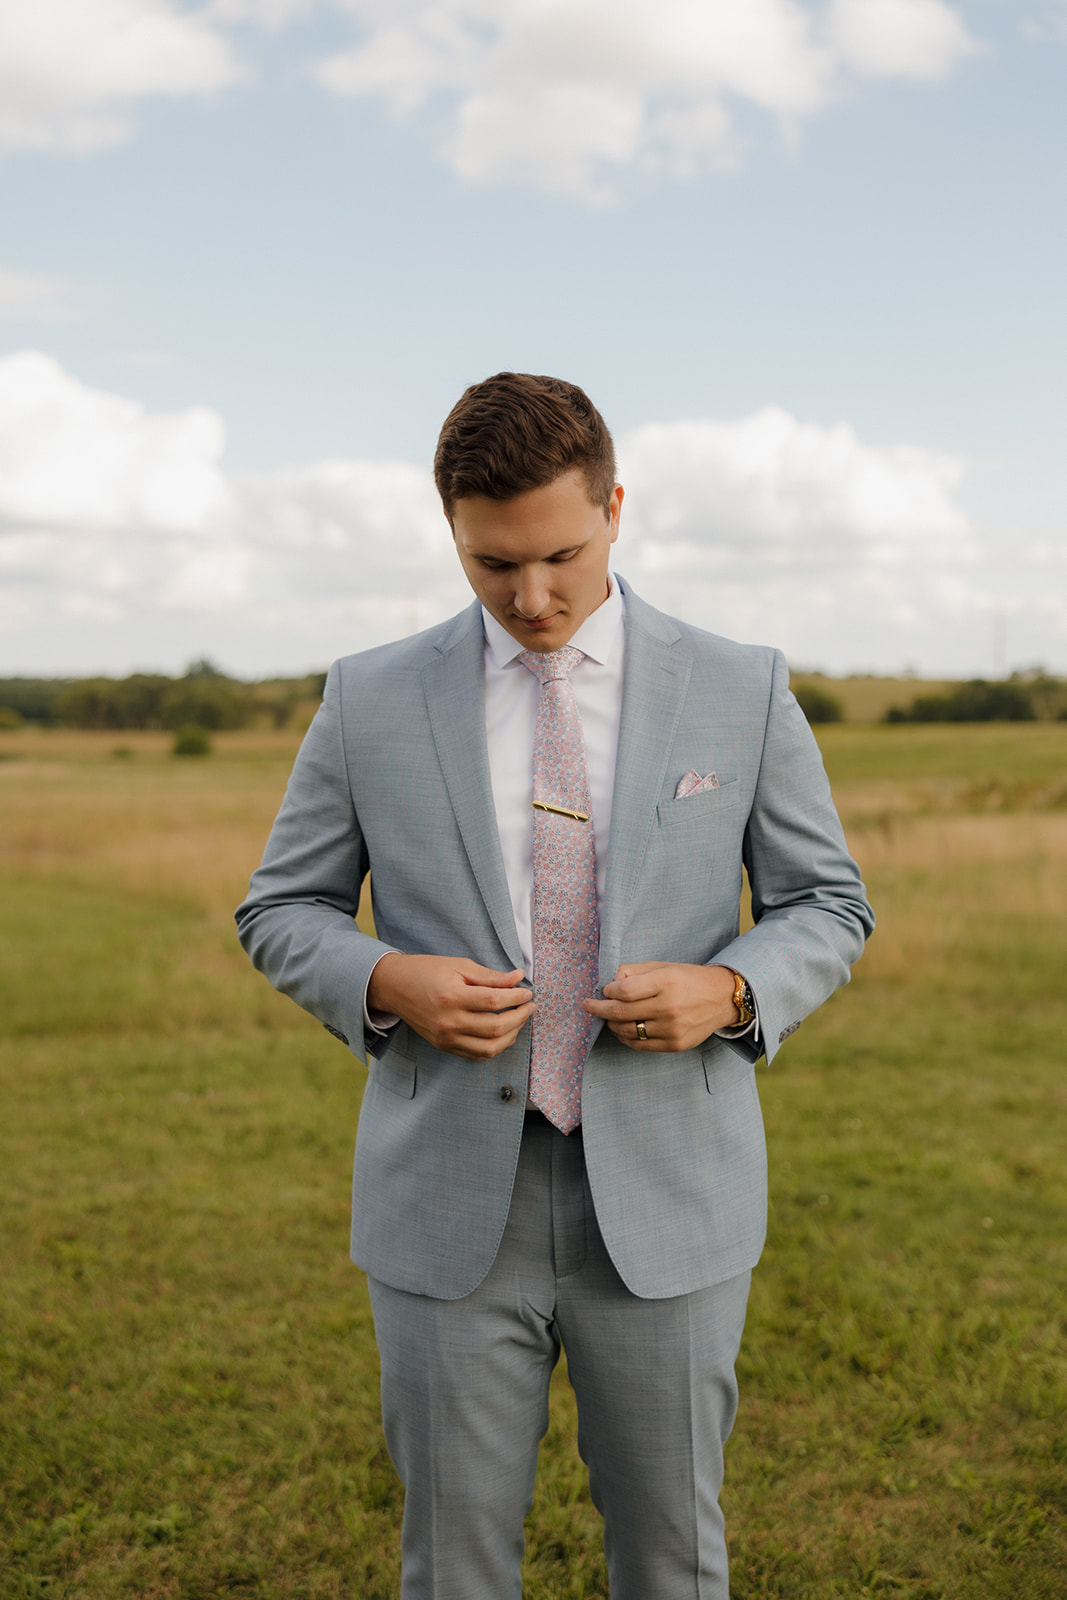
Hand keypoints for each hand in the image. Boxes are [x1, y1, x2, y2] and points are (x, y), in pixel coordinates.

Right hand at [368, 953, 533, 1060]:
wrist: (394, 987)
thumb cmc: (426, 971)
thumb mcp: (458, 965)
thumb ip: (489, 976)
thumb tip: (517, 978)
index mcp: (452, 996)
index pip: (495, 1001)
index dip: (517, 997)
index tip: (527, 992)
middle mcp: (449, 1021)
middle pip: (496, 1028)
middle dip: (520, 1017)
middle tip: (529, 1006)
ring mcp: (446, 1038)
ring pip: (489, 1048)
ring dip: (511, 1035)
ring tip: (519, 1020)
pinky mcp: (444, 1046)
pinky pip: (476, 1055)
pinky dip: (494, 1047)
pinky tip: (502, 1034)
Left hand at [583, 961, 739, 1051]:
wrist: (721, 999)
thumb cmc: (688, 979)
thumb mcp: (663, 967)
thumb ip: (634, 972)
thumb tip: (609, 981)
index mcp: (666, 982)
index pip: (624, 991)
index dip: (608, 991)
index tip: (604, 990)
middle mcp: (669, 1007)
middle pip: (621, 1013)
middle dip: (599, 1009)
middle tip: (588, 1006)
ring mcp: (672, 1029)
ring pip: (627, 1031)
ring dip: (611, 1024)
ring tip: (608, 1017)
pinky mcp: (674, 1045)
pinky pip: (639, 1045)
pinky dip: (625, 1037)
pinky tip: (621, 1029)